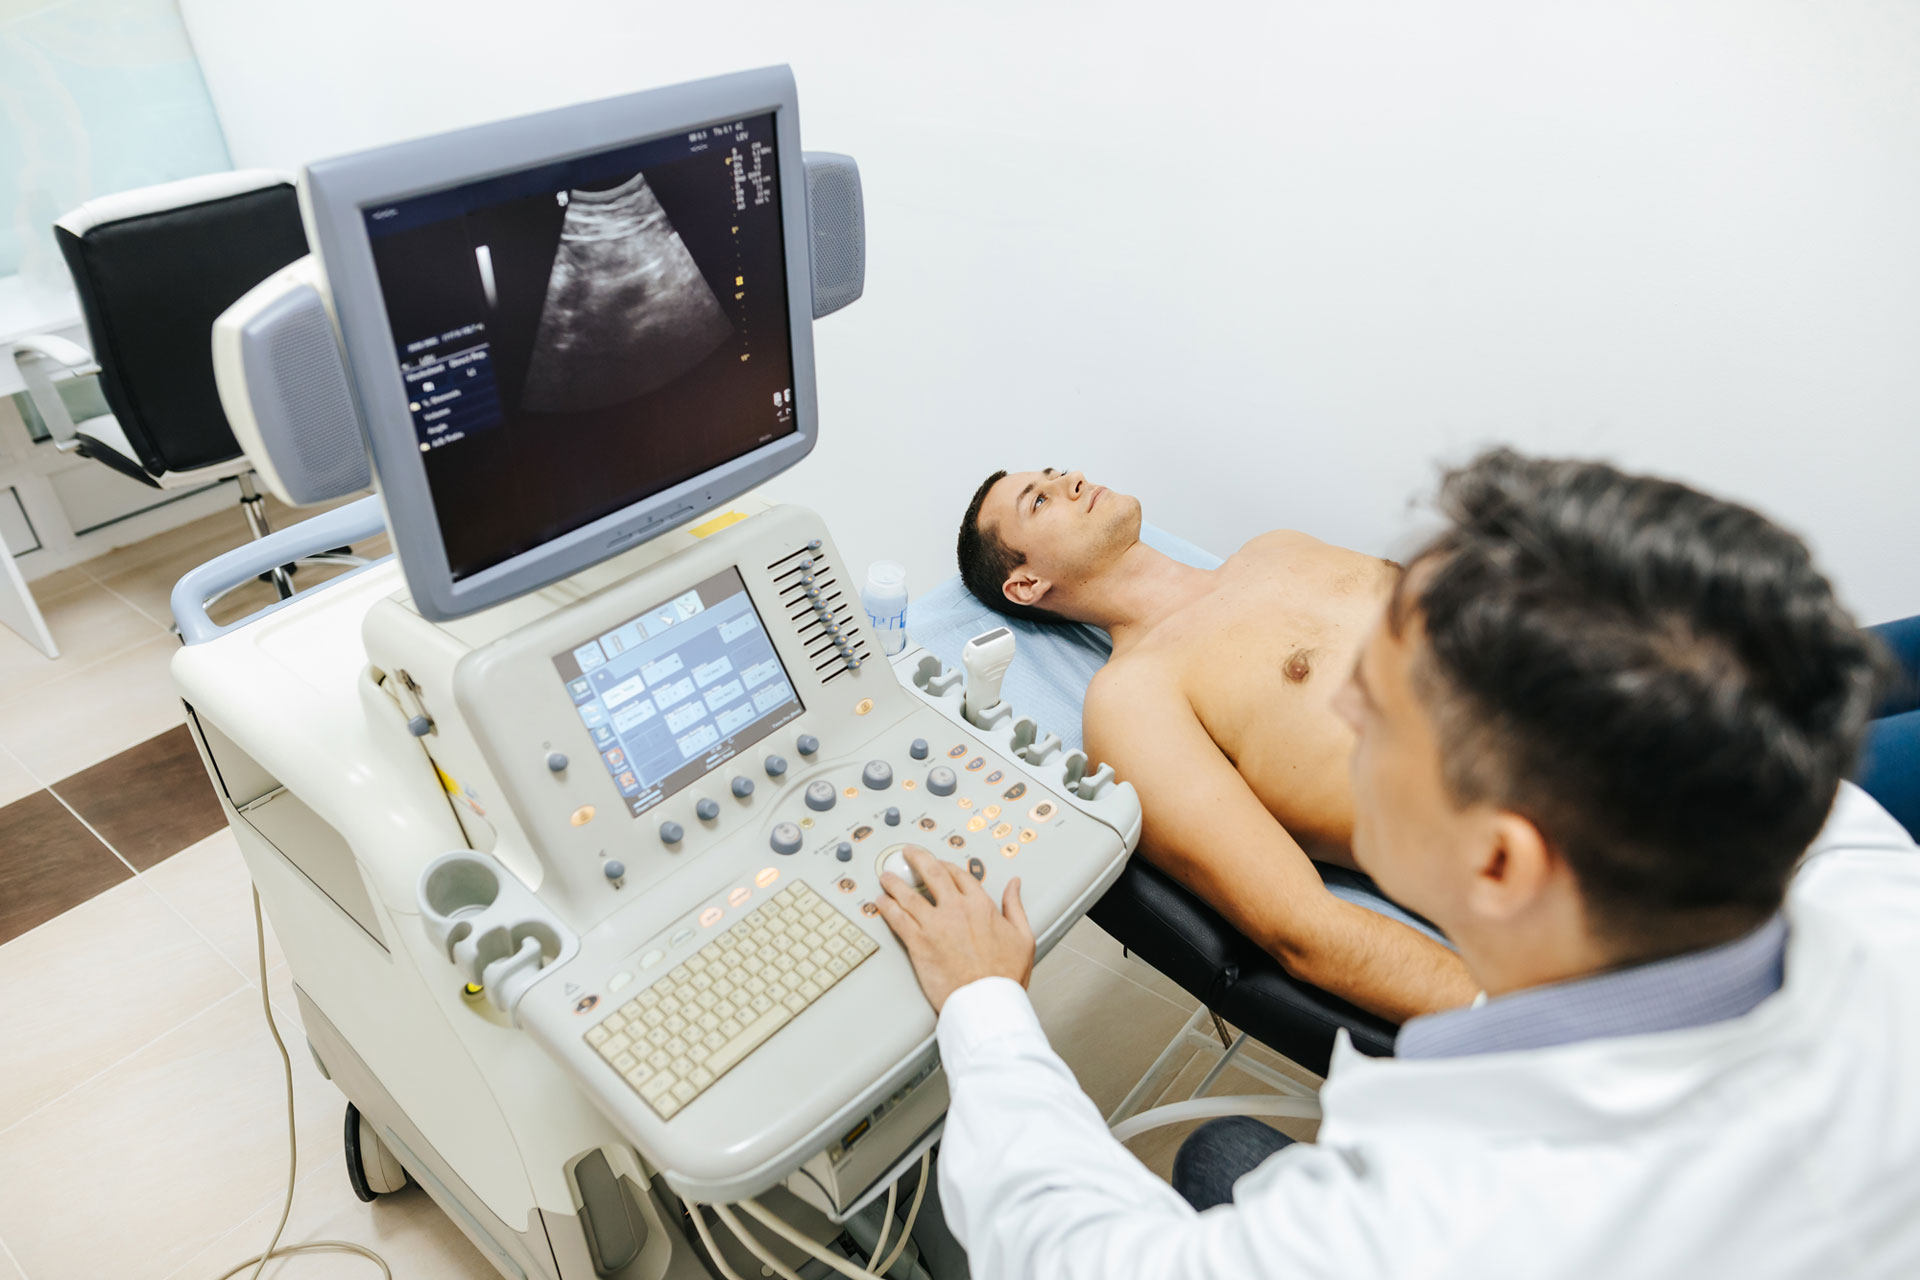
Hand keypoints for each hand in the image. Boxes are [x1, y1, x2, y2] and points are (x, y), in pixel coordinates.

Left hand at [875, 846, 1034, 1013]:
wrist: (987, 1001)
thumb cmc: (1005, 976)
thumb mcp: (1023, 936)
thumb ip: (1015, 906)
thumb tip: (1014, 885)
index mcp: (981, 905)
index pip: (959, 874)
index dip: (946, 866)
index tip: (940, 864)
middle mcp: (956, 909)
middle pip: (932, 873)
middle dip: (917, 859)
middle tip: (908, 854)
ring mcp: (935, 925)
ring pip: (908, 895)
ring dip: (894, 883)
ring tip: (886, 877)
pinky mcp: (919, 943)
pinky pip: (897, 918)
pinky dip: (886, 907)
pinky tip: (881, 902)